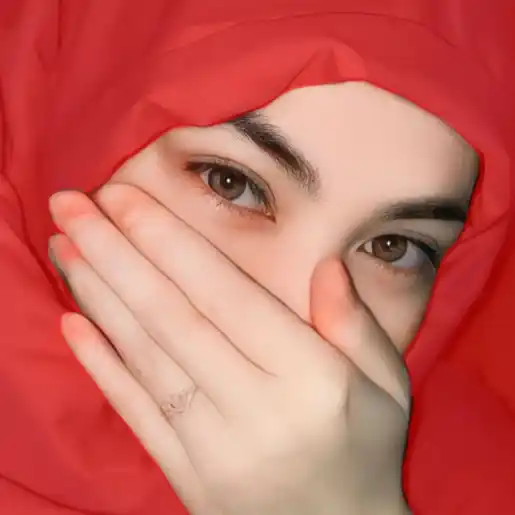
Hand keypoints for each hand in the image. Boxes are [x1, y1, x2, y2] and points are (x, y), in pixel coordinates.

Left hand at [48, 184, 410, 514]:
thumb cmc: (368, 450)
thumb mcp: (388, 385)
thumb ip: (356, 324)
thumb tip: (325, 265)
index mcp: (312, 380)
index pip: (228, 298)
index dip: (171, 244)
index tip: (126, 198)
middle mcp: (256, 411)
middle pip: (173, 320)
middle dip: (117, 255)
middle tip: (71, 206)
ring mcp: (212, 451)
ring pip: (145, 360)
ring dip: (99, 297)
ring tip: (66, 247)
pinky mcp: (185, 477)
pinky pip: (136, 414)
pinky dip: (101, 366)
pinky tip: (72, 324)